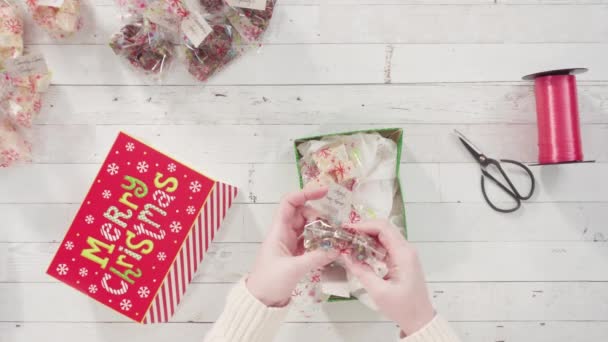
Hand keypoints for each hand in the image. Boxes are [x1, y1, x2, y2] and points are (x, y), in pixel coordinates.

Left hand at [247, 186, 338, 306]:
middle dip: (319, 217)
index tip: (324, 192)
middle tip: (331, 228)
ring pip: (308, 228)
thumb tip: (336, 249)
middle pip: (303, 214)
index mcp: (278, 231)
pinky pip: (310, 241)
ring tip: (333, 239)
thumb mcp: (293, 269)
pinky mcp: (295, 255)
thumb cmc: (269, 282)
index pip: (290, 203)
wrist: (260, 301)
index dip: (306, 193)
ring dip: (321, 230)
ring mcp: (290, 243)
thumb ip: (316, 257)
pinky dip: (320, 242)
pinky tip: (330, 249)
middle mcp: (284, 233)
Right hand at [343, 220, 433, 335]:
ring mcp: (406, 254)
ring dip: (368, 235)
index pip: (383, 228)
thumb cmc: (402, 307)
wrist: (419, 319)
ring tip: (350, 240)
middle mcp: (406, 250)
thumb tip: (345, 255)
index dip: (364, 225)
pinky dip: (373, 244)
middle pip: (384, 228)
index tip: (347, 229)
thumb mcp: (378, 291)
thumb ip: (361, 271)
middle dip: (364, 228)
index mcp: (403, 254)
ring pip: (385, 235)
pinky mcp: (402, 259)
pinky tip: (360, 249)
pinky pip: (387, 245)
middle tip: (346, 233)